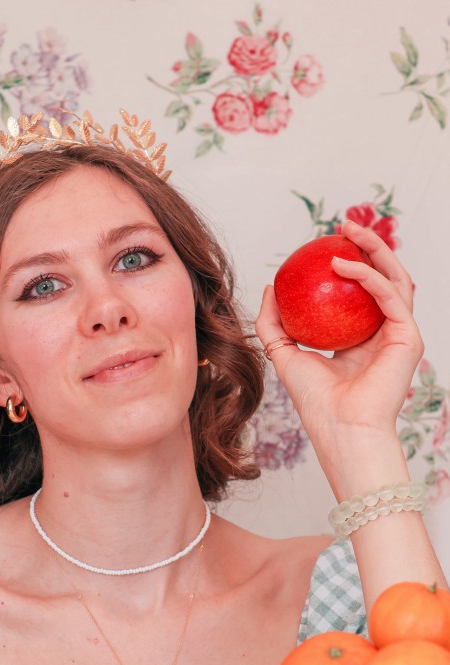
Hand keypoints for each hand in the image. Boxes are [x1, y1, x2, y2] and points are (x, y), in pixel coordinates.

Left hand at [255, 220, 422, 454]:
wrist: (339, 426)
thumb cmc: (314, 401)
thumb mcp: (284, 354)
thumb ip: (274, 323)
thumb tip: (269, 288)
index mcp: (359, 340)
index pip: (357, 293)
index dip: (346, 263)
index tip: (322, 243)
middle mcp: (382, 334)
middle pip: (381, 278)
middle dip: (366, 245)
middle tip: (342, 225)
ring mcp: (398, 334)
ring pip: (393, 278)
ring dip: (374, 249)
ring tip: (348, 230)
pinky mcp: (408, 337)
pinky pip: (390, 295)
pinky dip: (368, 276)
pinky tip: (344, 263)